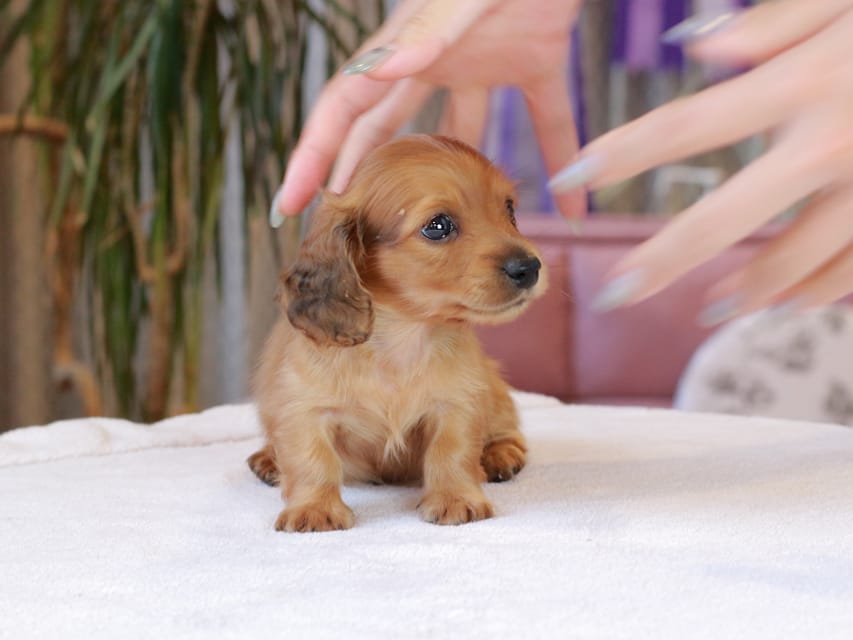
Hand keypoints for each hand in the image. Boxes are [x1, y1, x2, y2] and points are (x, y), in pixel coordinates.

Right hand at [271, 0, 585, 225]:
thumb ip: (426, 28)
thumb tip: (374, 72)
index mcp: (408, 44)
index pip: (346, 105)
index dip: (313, 155)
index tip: (287, 202)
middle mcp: (437, 61)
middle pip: (383, 129)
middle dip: (354, 176)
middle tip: (334, 225)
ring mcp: (483, 65)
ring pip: (455, 136)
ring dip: (443, 181)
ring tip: (428, 226)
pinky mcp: (534, 63)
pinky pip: (544, 123)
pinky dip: (557, 163)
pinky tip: (569, 213)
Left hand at [551, 0, 852, 324]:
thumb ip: (775, 21)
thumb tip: (694, 49)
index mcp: (805, 81)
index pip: (688, 124)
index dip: (622, 153)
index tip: (569, 176)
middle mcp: (831, 142)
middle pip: (724, 217)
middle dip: (659, 261)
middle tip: (610, 296)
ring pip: (794, 262)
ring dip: (743, 292)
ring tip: (705, 310)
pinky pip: (852, 271)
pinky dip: (816, 290)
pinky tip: (786, 301)